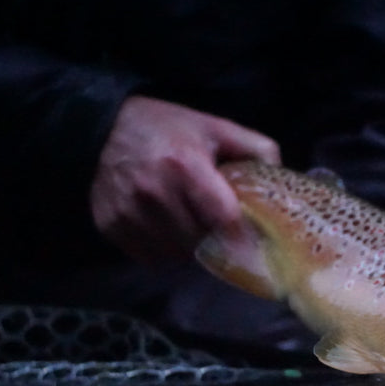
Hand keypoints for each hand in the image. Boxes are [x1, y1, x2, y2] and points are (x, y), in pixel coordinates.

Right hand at [91, 96, 280, 261]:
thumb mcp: (215, 127)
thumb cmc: (167, 128)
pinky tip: (165, 228)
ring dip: (189, 248)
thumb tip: (282, 176)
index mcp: (185, 166)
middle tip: (216, 226)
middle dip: (215, 238)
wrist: (102, 128)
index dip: (242, 233)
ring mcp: (129, 212)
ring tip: (189, 225)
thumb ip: (256, 147)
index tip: (252, 239)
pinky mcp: (110, 226)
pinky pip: (150, 258)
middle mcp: (154, 192)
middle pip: (201, 241)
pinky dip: (163, 251)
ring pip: (176, 255)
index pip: (224, 219)